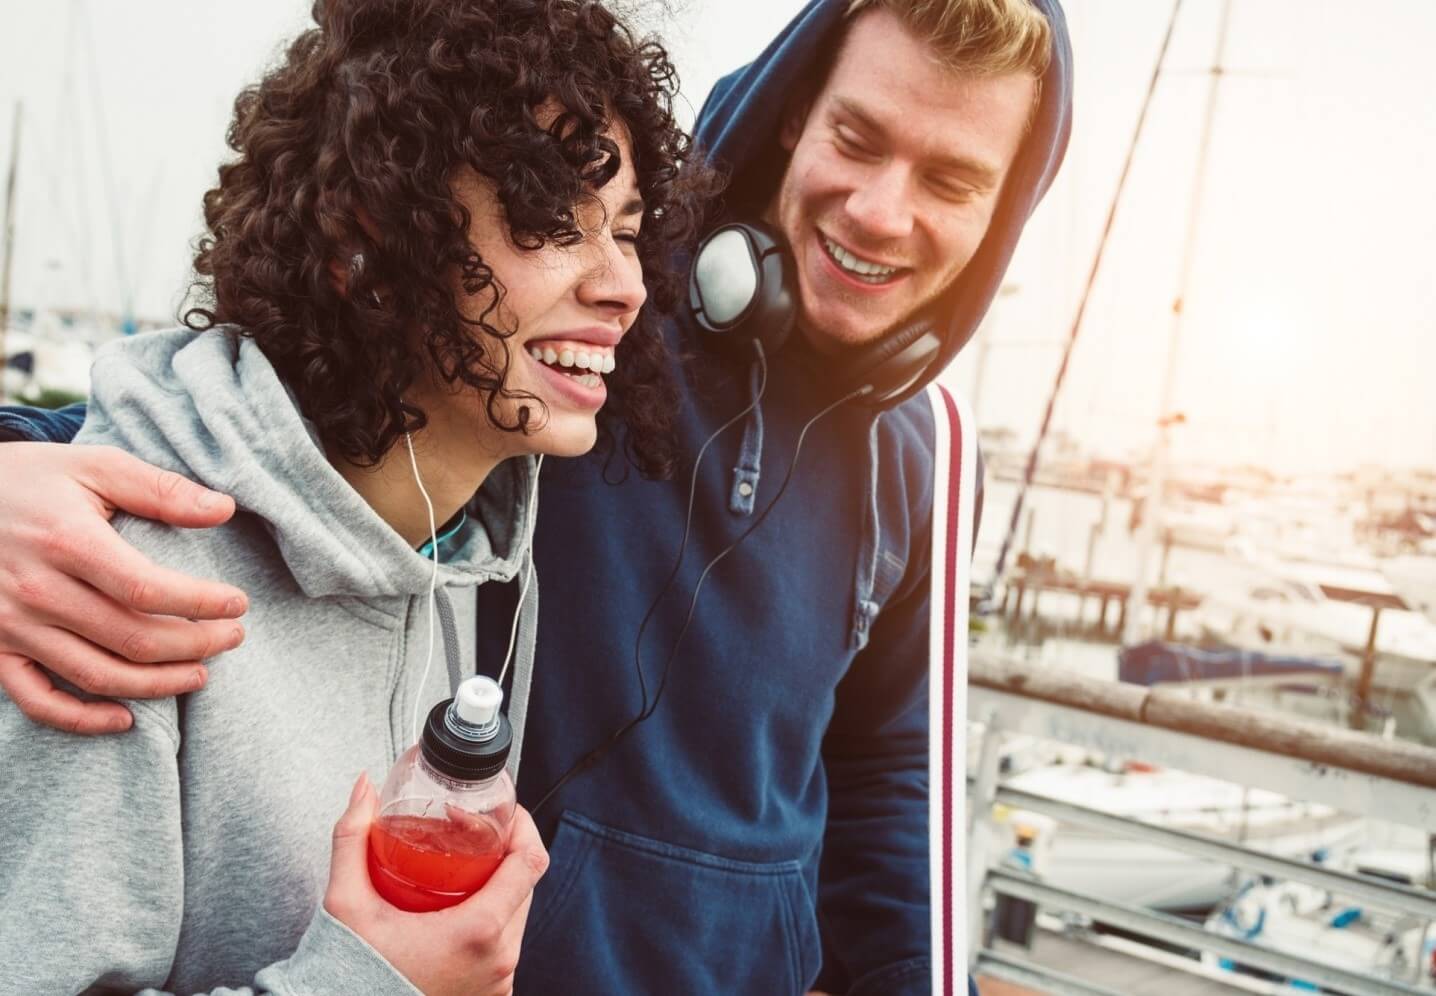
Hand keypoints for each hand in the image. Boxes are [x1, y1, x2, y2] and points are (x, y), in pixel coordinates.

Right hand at [0, 443, 248, 733]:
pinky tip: (125, 719)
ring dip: (157, 684)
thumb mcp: (95, 466)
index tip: (238, 604)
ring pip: (96, 675)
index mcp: (66, 542)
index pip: (147, 588)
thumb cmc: (31, 480)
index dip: (201, 604)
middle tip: (233, 637)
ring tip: (201, 674)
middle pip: (131, 638)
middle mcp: (36, 590)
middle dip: (195, 645)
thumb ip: (160, 490)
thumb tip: (224, 509)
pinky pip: (37, 700)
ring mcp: (11, 626)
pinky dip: (81, 720)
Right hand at [325, 773, 549, 995]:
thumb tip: (363, 788)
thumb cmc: (351, 973)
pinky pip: (504, 948)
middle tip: (473, 836)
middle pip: (524, 886)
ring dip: (498, 889)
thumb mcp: (346, 903)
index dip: (523, 827)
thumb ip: (352, 838)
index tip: (503, 813)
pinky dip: (490, 925)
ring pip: (516, 917)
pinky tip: (460, 911)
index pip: (531, 862)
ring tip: (464, 871)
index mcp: (478, 931)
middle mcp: (500, 959)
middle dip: (505, 854)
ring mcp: (499, 982)